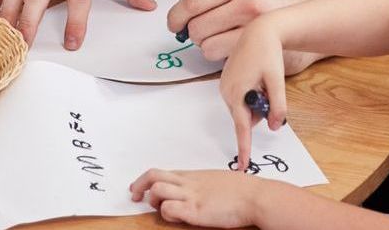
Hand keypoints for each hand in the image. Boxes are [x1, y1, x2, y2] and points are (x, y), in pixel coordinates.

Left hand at [130, 169, 257, 227]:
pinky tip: (176, 216)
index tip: (138, 189)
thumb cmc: (241, 191)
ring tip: (159, 208)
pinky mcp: (196, 211)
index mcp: (193, 176)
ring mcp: (192, 196)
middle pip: (153, 176)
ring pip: (158, 189)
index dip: (145, 181)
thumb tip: (195, 190)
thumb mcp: (215, 181)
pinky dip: (166, 213)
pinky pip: (170, 209)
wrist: (255, 196)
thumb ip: (201, 184)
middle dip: (139, 185)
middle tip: (134, 196)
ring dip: (153, 200)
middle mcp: (188, 183)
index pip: (162, 173)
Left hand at [166, 0, 310, 60]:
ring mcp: (254, 26)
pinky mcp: (258, 48)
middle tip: (207, 33)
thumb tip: (181, 10)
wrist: (306, 17)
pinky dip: (221, 58)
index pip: (193, 0)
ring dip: (209, 48)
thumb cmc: (271, 5)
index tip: (175, 25)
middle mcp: (247, 1)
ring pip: (206, 46)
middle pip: (196, 26)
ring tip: (225, 40)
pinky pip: (221, 59)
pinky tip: (234, 49)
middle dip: (194, 35)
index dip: (177, 16)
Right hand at [219, 16, 287, 169]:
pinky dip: (250, 96)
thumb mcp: (277, 81)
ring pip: (242, 108)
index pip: (241, 126)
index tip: (243, 165)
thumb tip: (274, 127)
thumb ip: (277, 106)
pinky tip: (257, 79)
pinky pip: (239, 99)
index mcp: (237, 92)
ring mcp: (224, 86)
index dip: (244, 146)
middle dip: (259, 112)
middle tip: (270, 90)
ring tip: (263, 81)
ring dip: (255, 103)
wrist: (260, 31)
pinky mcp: (227, 82)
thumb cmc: (268, 53)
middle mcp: (226, 91)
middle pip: (244, 117)